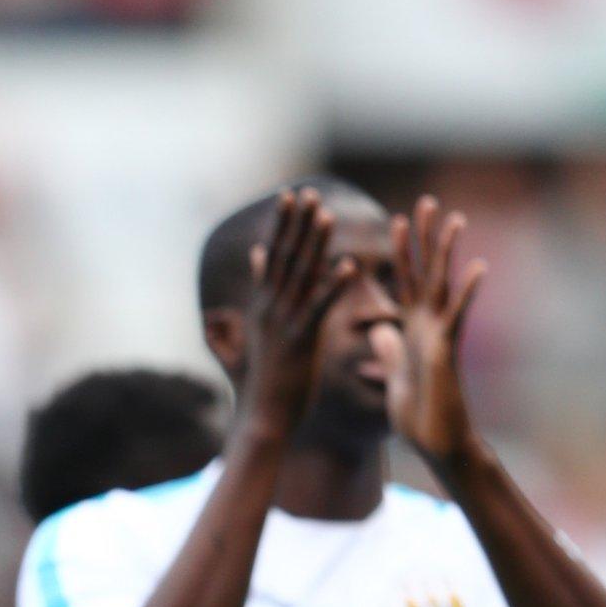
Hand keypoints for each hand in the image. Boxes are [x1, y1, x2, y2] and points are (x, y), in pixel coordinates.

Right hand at [237, 189, 354, 437]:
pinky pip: (320, 307)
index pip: (274, 254)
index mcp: (263, 302)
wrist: (265, 414)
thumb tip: (257, 254)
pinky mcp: (301, 341)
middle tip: (309, 192)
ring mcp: (283, 323)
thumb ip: (262, 288)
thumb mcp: (262, 326)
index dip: (284, 224)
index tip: (292, 196)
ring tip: (327, 215)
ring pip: (302, 275)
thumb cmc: (269, 375)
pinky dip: (333, 285)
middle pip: (287, 256)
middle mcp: (270, 307)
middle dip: (298, 223)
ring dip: (315, 244)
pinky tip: (348, 265)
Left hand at [371, 196, 486, 466]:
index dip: (401, 252)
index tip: (396, 219)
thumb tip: (380, 327)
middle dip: (424, 237)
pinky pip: (457, 317)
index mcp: (412, 329)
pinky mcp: (447, 351)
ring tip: (453, 218)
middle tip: (427, 201)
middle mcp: (429, 326)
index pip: (405, 281)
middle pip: (425, 272)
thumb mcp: (394, 375)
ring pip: (443, 285)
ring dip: (447, 251)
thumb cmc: (418, 415)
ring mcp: (440, 335)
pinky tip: (477, 267)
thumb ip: (390, 349)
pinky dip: (467, 293)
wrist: (435, 445)